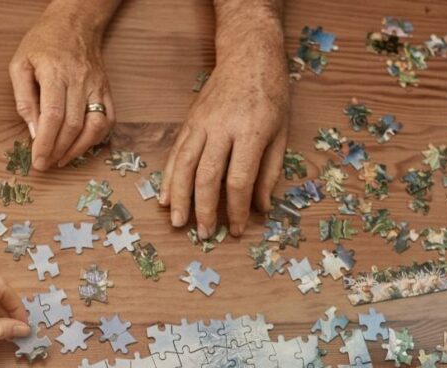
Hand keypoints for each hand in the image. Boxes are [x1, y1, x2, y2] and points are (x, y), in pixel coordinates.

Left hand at [9, 6, 115, 170]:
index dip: (46, 143)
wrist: (75, 24)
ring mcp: (97, 87)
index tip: (39, 161)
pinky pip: (108, 121)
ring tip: (63, 159)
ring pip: (95, 127)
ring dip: (79, 149)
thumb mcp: (20, 64)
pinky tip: (81, 145)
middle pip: (74, 126)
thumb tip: (33, 131)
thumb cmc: (43, 44)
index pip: (53, 116)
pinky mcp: (107, 91)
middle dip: (59, 150)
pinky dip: (96, 139)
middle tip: (46, 164)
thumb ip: (24, 99)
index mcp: (55, 73)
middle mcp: (80, 81)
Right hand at [160, 32, 288, 238]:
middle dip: (204, 209)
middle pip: (207, 176)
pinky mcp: (189, 121)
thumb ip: (270, 171)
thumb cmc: (271, 95)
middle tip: (205, 234)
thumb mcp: (282, 133)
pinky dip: (168, 177)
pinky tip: (164, 197)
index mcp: (251, 132)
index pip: (239, 179)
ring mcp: (201, 123)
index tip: (238, 229)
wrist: (249, 55)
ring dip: (179, 197)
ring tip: (177, 222)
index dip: (238, 209)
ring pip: (185, 165)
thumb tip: (261, 208)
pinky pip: (176, 153)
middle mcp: (222, 128)